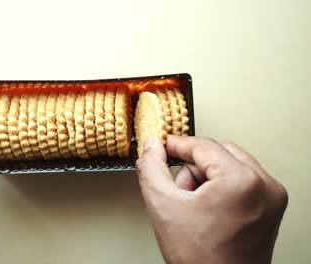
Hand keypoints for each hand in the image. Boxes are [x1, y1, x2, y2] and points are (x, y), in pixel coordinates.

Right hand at [136, 136, 287, 263]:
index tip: (161, 146)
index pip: (202, 145)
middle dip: (194, 167)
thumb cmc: (201, 260)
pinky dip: (222, 188)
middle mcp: (265, 186)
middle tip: (180, 191)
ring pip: (231, 165)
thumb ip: (150, 168)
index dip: (176, 144)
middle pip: (219, 152)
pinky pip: (243, 181)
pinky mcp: (271, 208)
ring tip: (195, 207)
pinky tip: (209, 211)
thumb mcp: (163, 206)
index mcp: (242, 181)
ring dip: (207, 178)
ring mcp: (272, 198)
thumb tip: (151, 146)